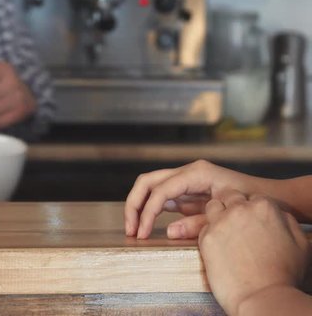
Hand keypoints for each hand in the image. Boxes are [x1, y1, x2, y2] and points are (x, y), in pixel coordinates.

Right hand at [124, 160, 258, 238]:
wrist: (273, 198)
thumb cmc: (253, 204)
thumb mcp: (227, 217)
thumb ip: (198, 224)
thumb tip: (169, 231)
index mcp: (197, 173)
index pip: (161, 190)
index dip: (148, 212)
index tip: (143, 234)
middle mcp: (188, 171)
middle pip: (147, 182)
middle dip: (135, 205)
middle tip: (131, 229)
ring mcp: (186, 178)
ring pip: (150, 186)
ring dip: (139, 206)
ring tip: (135, 229)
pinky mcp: (187, 189)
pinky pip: (162, 195)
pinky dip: (151, 208)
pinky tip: (148, 226)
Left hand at [199, 191, 308, 314]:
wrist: (263, 296)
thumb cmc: (284, 274)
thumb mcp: (300, 242)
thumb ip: (286, 221)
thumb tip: (277, 215)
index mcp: (264, 207)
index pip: (252, 198)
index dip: (251, 210)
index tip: (250, 222)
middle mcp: (240, 209)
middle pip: (230, 197)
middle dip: (232, 208)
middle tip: (236, 226)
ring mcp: (221, 222)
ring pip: (212, 207)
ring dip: (216, 216)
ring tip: (224, 233)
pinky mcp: (206, 237)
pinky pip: (201, 227)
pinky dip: (208, 233)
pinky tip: (217, 247)